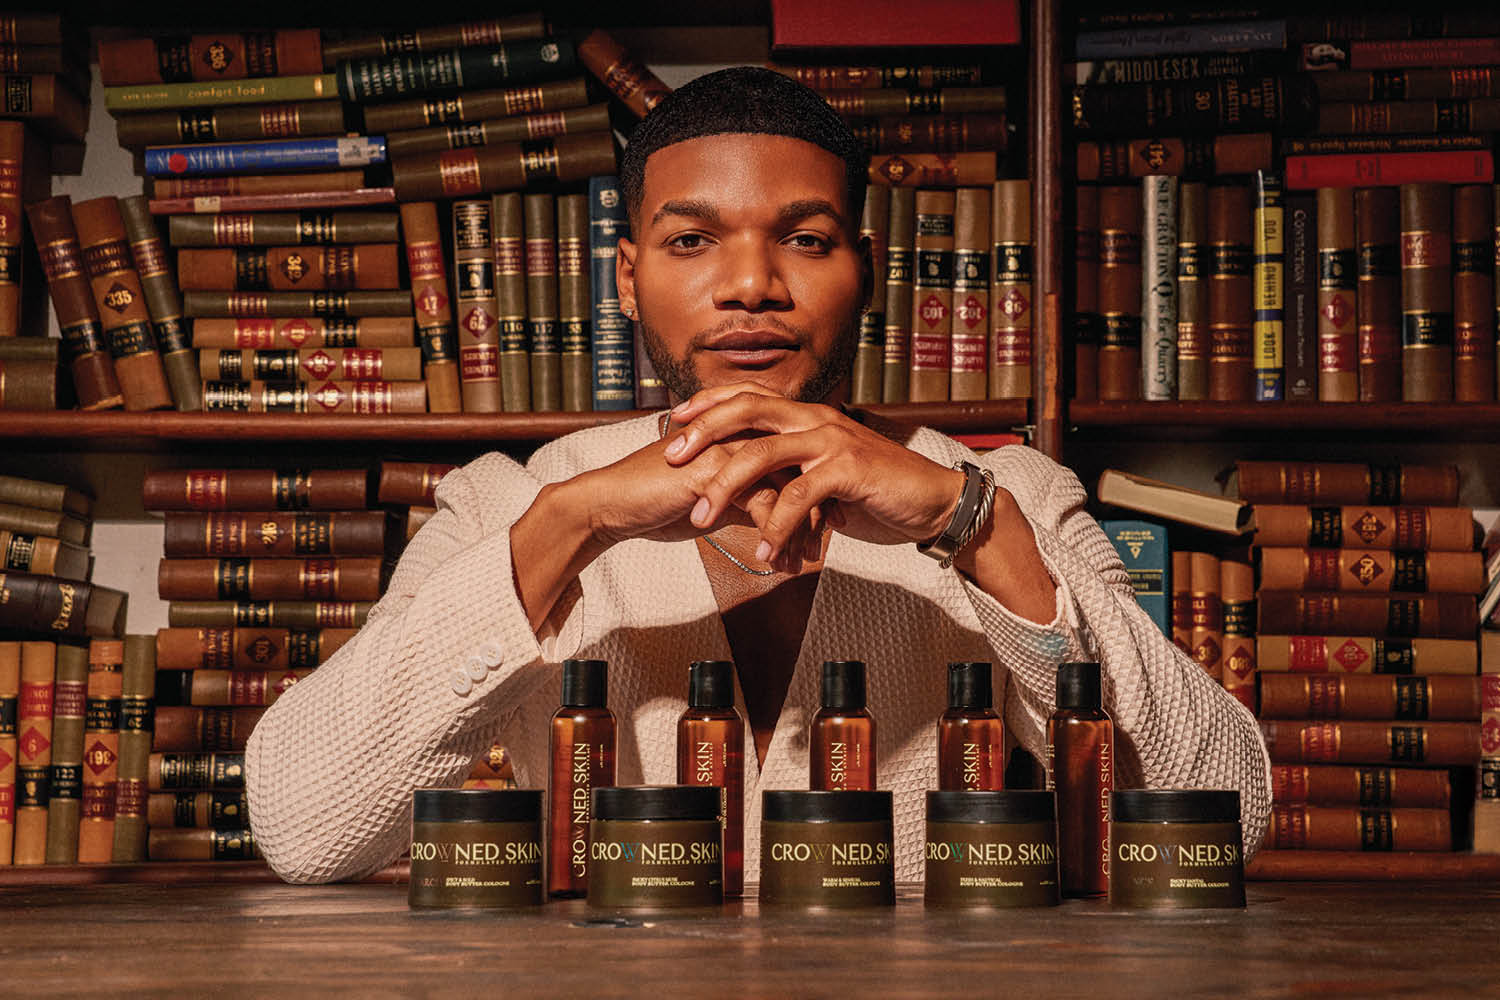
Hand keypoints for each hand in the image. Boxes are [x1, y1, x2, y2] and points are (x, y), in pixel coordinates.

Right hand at [578, 419, 828, 558]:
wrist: (610, 506)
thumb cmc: (654, 501)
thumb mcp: (710, 500)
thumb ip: (742, 500)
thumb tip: (772, 518)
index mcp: (737, 435)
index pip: (793, 453)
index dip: (816, 484)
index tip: (833, 515)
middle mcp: (736, 435)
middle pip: (798, 464)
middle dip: (821, 502)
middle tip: (836, 533)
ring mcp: (725, 449)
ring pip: (785, 484)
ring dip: (800, 525)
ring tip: (805, 557)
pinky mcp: (712, 472)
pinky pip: (760, 503)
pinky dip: (774, 536)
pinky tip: (775, 561)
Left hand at [663, 384, 966, 567]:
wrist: (934, 503)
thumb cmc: (878, 492)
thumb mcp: (826, 478)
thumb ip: (791, 474)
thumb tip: (753, 487)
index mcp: (808, 416)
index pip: (749, 397)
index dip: (708, 404)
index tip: (673, 420)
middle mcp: (817, 419)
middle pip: (746, 410)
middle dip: (703, 431)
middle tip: (669, 456)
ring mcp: (833, 441)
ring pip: (763, 454)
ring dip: (726, 488)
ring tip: (702, 519)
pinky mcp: (849, 469)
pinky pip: (798, 497)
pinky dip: (776, 527)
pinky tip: (764, 553)